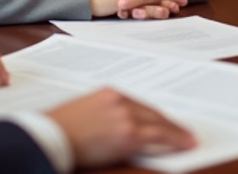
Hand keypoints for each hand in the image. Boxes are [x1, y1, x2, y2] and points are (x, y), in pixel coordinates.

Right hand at [46, 88, 194, 166]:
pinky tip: (183, 144)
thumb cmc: (60, 129)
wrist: (50, 137)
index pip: (140, 104)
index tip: (166, 121)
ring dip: (176, 133)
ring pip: (159, 125)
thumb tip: (122, 126)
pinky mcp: (128, 135)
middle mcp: (120, 101)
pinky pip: (157, 138)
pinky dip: (173, 141)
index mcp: (109, 93)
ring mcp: (125, 117)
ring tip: (188, 139)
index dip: (156, 116)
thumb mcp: (84, 112)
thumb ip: (105, 114)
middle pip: (153, 113)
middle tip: (185, 131)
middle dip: (170, 124)